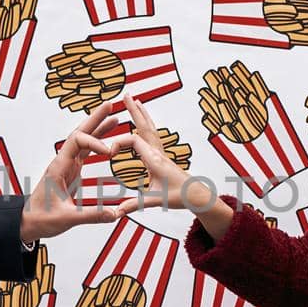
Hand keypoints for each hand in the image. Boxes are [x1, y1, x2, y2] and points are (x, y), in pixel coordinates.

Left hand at [19, 101, 130, 239]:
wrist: (28, 222)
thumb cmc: (41, 218)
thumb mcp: (67, 218)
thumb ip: (92, 215)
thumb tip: (115, 213)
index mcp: (58, 167)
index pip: (76, 141)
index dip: (94, 141)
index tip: (109, 152)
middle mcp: (62, 162)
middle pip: (79, 132)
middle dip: (94, 118)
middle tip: (110, 105)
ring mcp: (66, 165)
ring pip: (82, 140)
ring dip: (97, 128)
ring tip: (114, 117)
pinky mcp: (70, 171)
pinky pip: (84, 152)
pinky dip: (96, 143)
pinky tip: (106, 141)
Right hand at [114, 94, 212, 215]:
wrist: (198, 196)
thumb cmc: (179, 196)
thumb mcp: (155, 200)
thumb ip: (135, 204)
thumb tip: (118, 211)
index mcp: (154, 160)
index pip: (134, 141)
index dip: (119, 142)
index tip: (109, 153)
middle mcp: (158, 153)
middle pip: (144, 126)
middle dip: (134, 110)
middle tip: (126, 95)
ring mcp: (161, 153)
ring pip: (150, 129)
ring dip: (141, 115)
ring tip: (136, 101)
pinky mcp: (163, 157)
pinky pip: (153, 136)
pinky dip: (146, 126)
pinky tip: (143, 124)